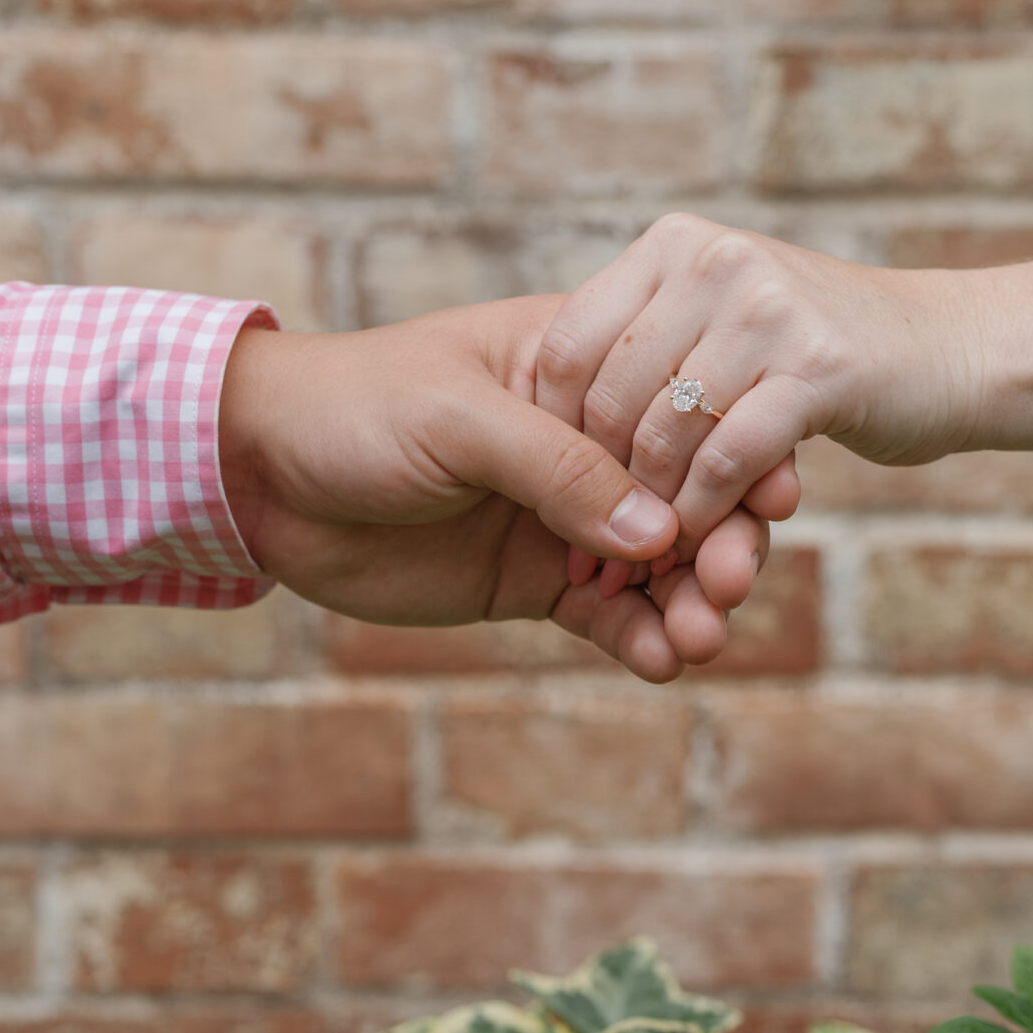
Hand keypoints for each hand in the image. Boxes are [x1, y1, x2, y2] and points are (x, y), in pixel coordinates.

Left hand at [217, 295, 782, 683]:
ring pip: (654, 565)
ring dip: (688, 601)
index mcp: (577, 370)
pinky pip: (606, 616)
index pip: (682, 410)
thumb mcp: (462, 419)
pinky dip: (640, 640)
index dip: (736, 455)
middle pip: (685, 495)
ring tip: (703, 638)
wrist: (257, 475)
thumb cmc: (356, 409)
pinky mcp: (532, 581)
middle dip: (720, 541)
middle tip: (732, 584)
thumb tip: (659, 535)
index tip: (775, 502)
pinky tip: (664, 662)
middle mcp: (583, 443)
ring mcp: (560, 517)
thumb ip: (560, 471)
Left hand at [535, 213, 980, 556]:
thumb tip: (547, 427)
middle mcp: (713, 263)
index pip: (570, 346)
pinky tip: (701, 546)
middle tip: (590, 551)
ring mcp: (769, 310)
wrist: (955, 347)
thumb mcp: (721, 321)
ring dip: (651, 512)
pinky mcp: (820, 369)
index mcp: (673, 246)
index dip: (552, 435)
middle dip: (597, 488)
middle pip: (611, 398)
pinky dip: (706, 513)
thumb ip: (645, 347)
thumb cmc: (818, 353)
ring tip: (644, 558)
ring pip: (665, 435)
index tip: (559, 496)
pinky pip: (729, 460)